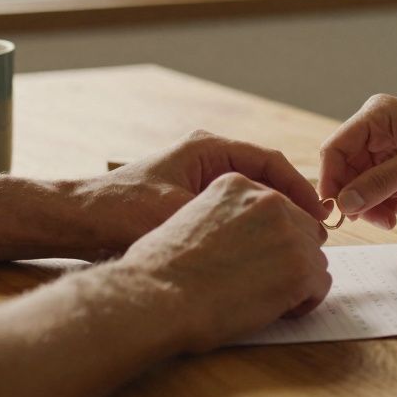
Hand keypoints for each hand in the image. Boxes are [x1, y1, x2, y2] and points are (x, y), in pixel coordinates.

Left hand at [66, 130, 325, 258]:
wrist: (78, 220)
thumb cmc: (121, 211)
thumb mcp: (178, 212)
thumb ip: (223, 218)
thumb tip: (269, 230)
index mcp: (208, 147)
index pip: (269, 160)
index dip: (298, 188)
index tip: (319, 214)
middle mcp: (206, 156)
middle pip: (263, 176)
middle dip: (290, 203)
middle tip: (315, 233)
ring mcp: (198, 176)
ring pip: (250, 193)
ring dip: (273, 215)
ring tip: (295, 242)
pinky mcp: (190, 197)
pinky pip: (233, 207)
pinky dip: (251, 224)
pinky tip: (262, 248)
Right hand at [118, 172, 331, 351]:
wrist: (157, 295)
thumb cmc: (162, 267)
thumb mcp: (190, 216)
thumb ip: (226, 217)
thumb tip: (250, 238)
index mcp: (237, 184)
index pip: (278, 206)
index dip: (272, 236)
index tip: (262, 257)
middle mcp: (268, 200)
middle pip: (302, 229)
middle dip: (289, 256)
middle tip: (264, 282)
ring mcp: (288, 233)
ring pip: (314, 258)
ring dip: (296, 280)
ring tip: (265, 298)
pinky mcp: (300, 268)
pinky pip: (320, 285)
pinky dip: (304, 302)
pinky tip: (276, 310)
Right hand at [319, 94, 396, 228]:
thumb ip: (379, 183)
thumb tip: (345, 203)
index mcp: (377, 116)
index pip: (337, 147)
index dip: (331, 178)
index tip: (334, 209)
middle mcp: (380, 132)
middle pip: (348, 170)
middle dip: (356, 197)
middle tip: (369, 220)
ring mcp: (392, 152)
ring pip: (363, 185)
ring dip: (372, 205)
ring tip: (392, 219)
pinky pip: (381, 192)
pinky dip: (386, 204)